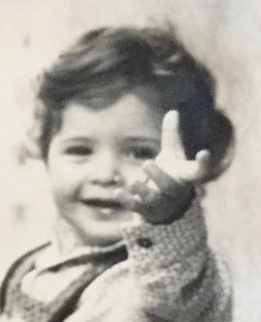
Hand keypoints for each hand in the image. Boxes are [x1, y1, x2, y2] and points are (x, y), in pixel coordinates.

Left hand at [117, 110, 210, 224]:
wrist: (166, 207)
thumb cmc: (172, 174)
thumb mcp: (173, 155)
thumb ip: (172, 136)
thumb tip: (172, 112)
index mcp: (185, 177)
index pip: (198, 171)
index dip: (203, 163)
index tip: (204, 153)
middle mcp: (174, 191)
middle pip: (168, 185)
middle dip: (158, 176)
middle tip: (147, 163)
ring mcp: (160, 202)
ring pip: (152, 198)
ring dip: (141, 190)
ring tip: (133, 182)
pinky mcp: (145, 210)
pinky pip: (135, 206)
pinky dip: (126, 200)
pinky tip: (117, 192)